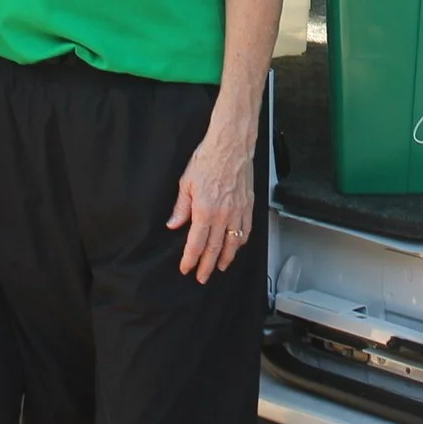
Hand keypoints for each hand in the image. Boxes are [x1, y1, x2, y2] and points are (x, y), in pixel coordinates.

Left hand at [165, 117, 255, 283]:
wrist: (231, 145)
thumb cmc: (207, 159)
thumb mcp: (186, 182)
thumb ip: (181, 207)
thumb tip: (173, 225)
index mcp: (204, 211)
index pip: (196, 243)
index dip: (190, 259)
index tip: (186, 269)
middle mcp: (223, 215)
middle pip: (215, 248)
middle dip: (207, 265)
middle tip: (202, 278)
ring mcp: (238, 211)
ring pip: (233, 242)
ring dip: (226, 258)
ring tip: (221, 268)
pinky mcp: (248, 204)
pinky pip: (246, 229)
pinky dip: (241, 241)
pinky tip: (237, 245)